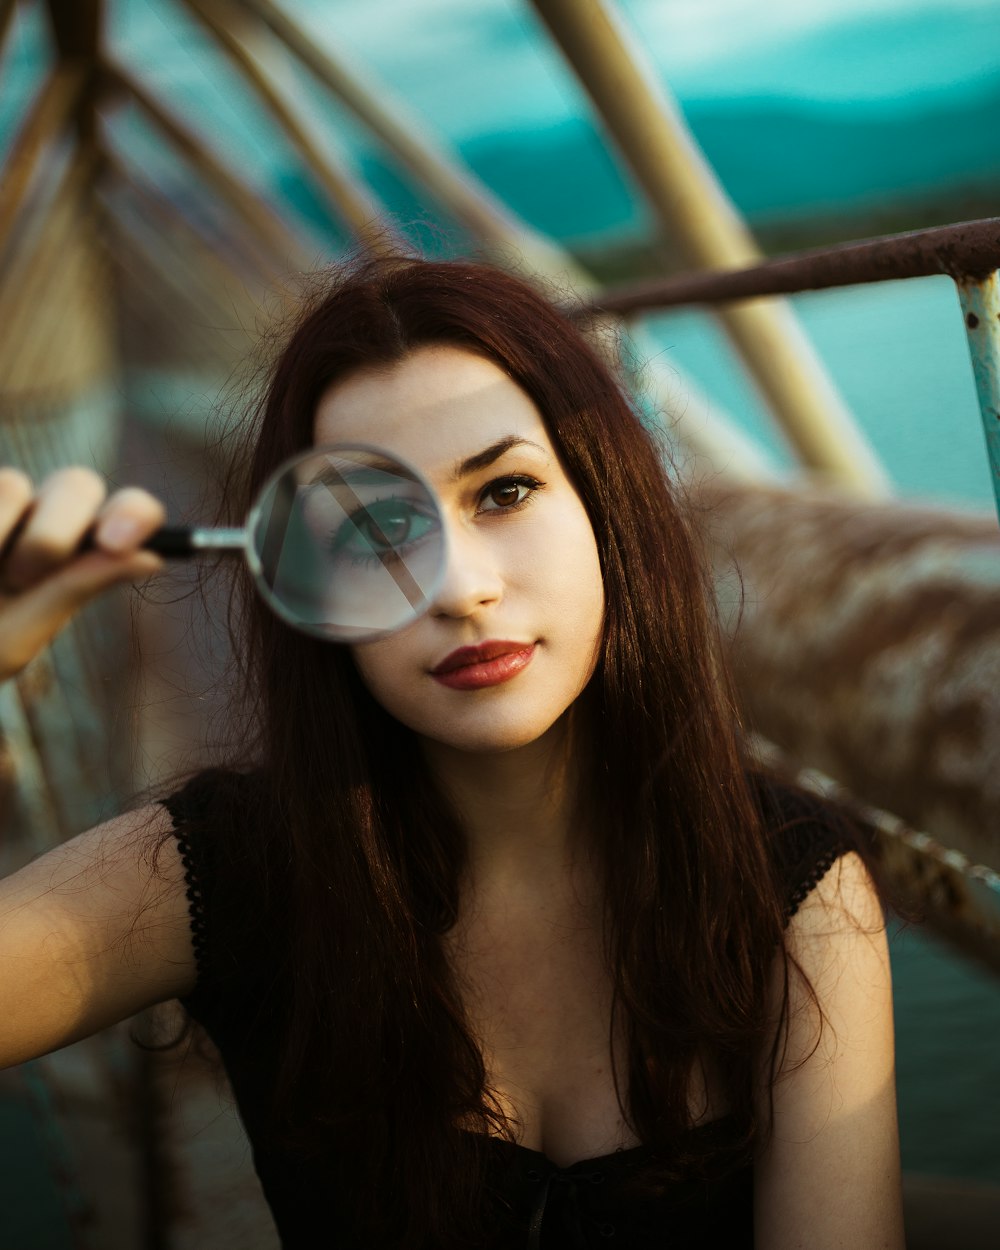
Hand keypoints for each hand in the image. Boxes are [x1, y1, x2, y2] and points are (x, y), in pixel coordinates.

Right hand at [0, 466, 165, 681]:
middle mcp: (43, 514)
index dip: (133, 516)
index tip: (117, 544)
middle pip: (78, 483)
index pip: (131, 511)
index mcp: (79, 550)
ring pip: (14, 483)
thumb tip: (150, 558)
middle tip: (22, 579)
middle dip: (56, 533)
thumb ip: (75, 589)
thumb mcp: (17, 634)